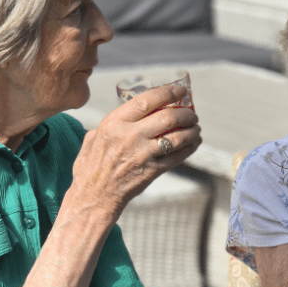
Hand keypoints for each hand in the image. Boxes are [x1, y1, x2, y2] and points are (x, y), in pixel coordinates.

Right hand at [71, 84, 200, 216]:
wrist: (93, 196)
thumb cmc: (91, 166)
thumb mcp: (94, 136)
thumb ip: (113, 123)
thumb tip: (132, 111)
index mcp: (114, 122)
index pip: (147, 100)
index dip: (168, 92)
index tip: (181, 90)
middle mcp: (130, 136)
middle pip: (168, 117)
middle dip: (186, 113)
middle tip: (192, 114)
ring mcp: (142, 154)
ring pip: (177, 137)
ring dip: (192, 131)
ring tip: (196, 128)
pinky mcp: (152, 171)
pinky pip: (177, 157)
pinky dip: (189, 148)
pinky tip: (194, 144)